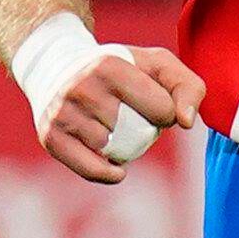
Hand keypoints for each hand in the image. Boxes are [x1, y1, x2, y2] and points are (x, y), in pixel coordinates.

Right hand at [37, 44, 201, 185]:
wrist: (57, 65)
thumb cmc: (119, 68)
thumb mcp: (157, 64)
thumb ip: (188, 87)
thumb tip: (185, 122)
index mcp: (110, 66)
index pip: (162, 109)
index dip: (165, 111)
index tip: (153, 102)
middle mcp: (82, 88)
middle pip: (137, 133)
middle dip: (143, 129)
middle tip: (130, 115)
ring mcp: (62, 114)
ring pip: (113, 151)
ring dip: (122, 147)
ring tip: (114, 128)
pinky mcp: (50, 136)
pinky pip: (91, 170)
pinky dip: (108, 172)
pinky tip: (115, 166)